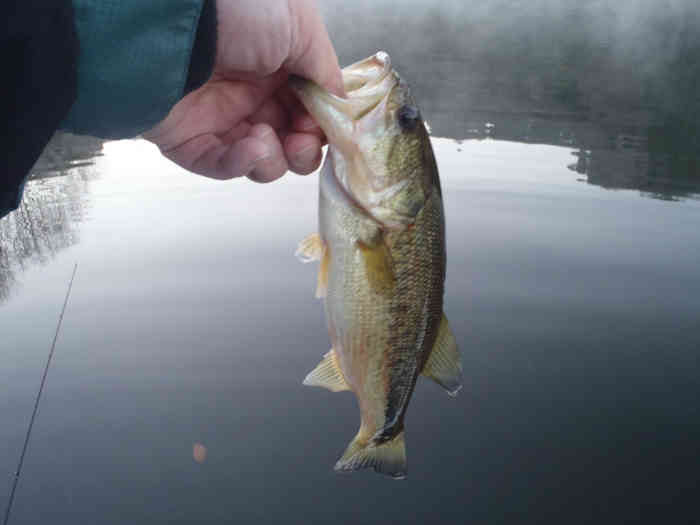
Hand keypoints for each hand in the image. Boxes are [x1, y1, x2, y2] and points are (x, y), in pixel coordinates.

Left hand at [144, 0, 342, 182]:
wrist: (175, 18)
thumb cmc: (238, 10)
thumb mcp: (300, 27)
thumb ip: (326, 70)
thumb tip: (341, 104)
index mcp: (277, 65)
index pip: (309, 109)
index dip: (322, 125)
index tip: (330, 130)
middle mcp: (250, 92)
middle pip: (289, 141)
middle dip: (303, 150)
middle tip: (301, 144)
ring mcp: (219, 117)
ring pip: (261, 161)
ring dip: (273, 159)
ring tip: (263, 136)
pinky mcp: (189, 139)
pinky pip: (221, 165)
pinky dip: (242, 163)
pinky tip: (251, 147)